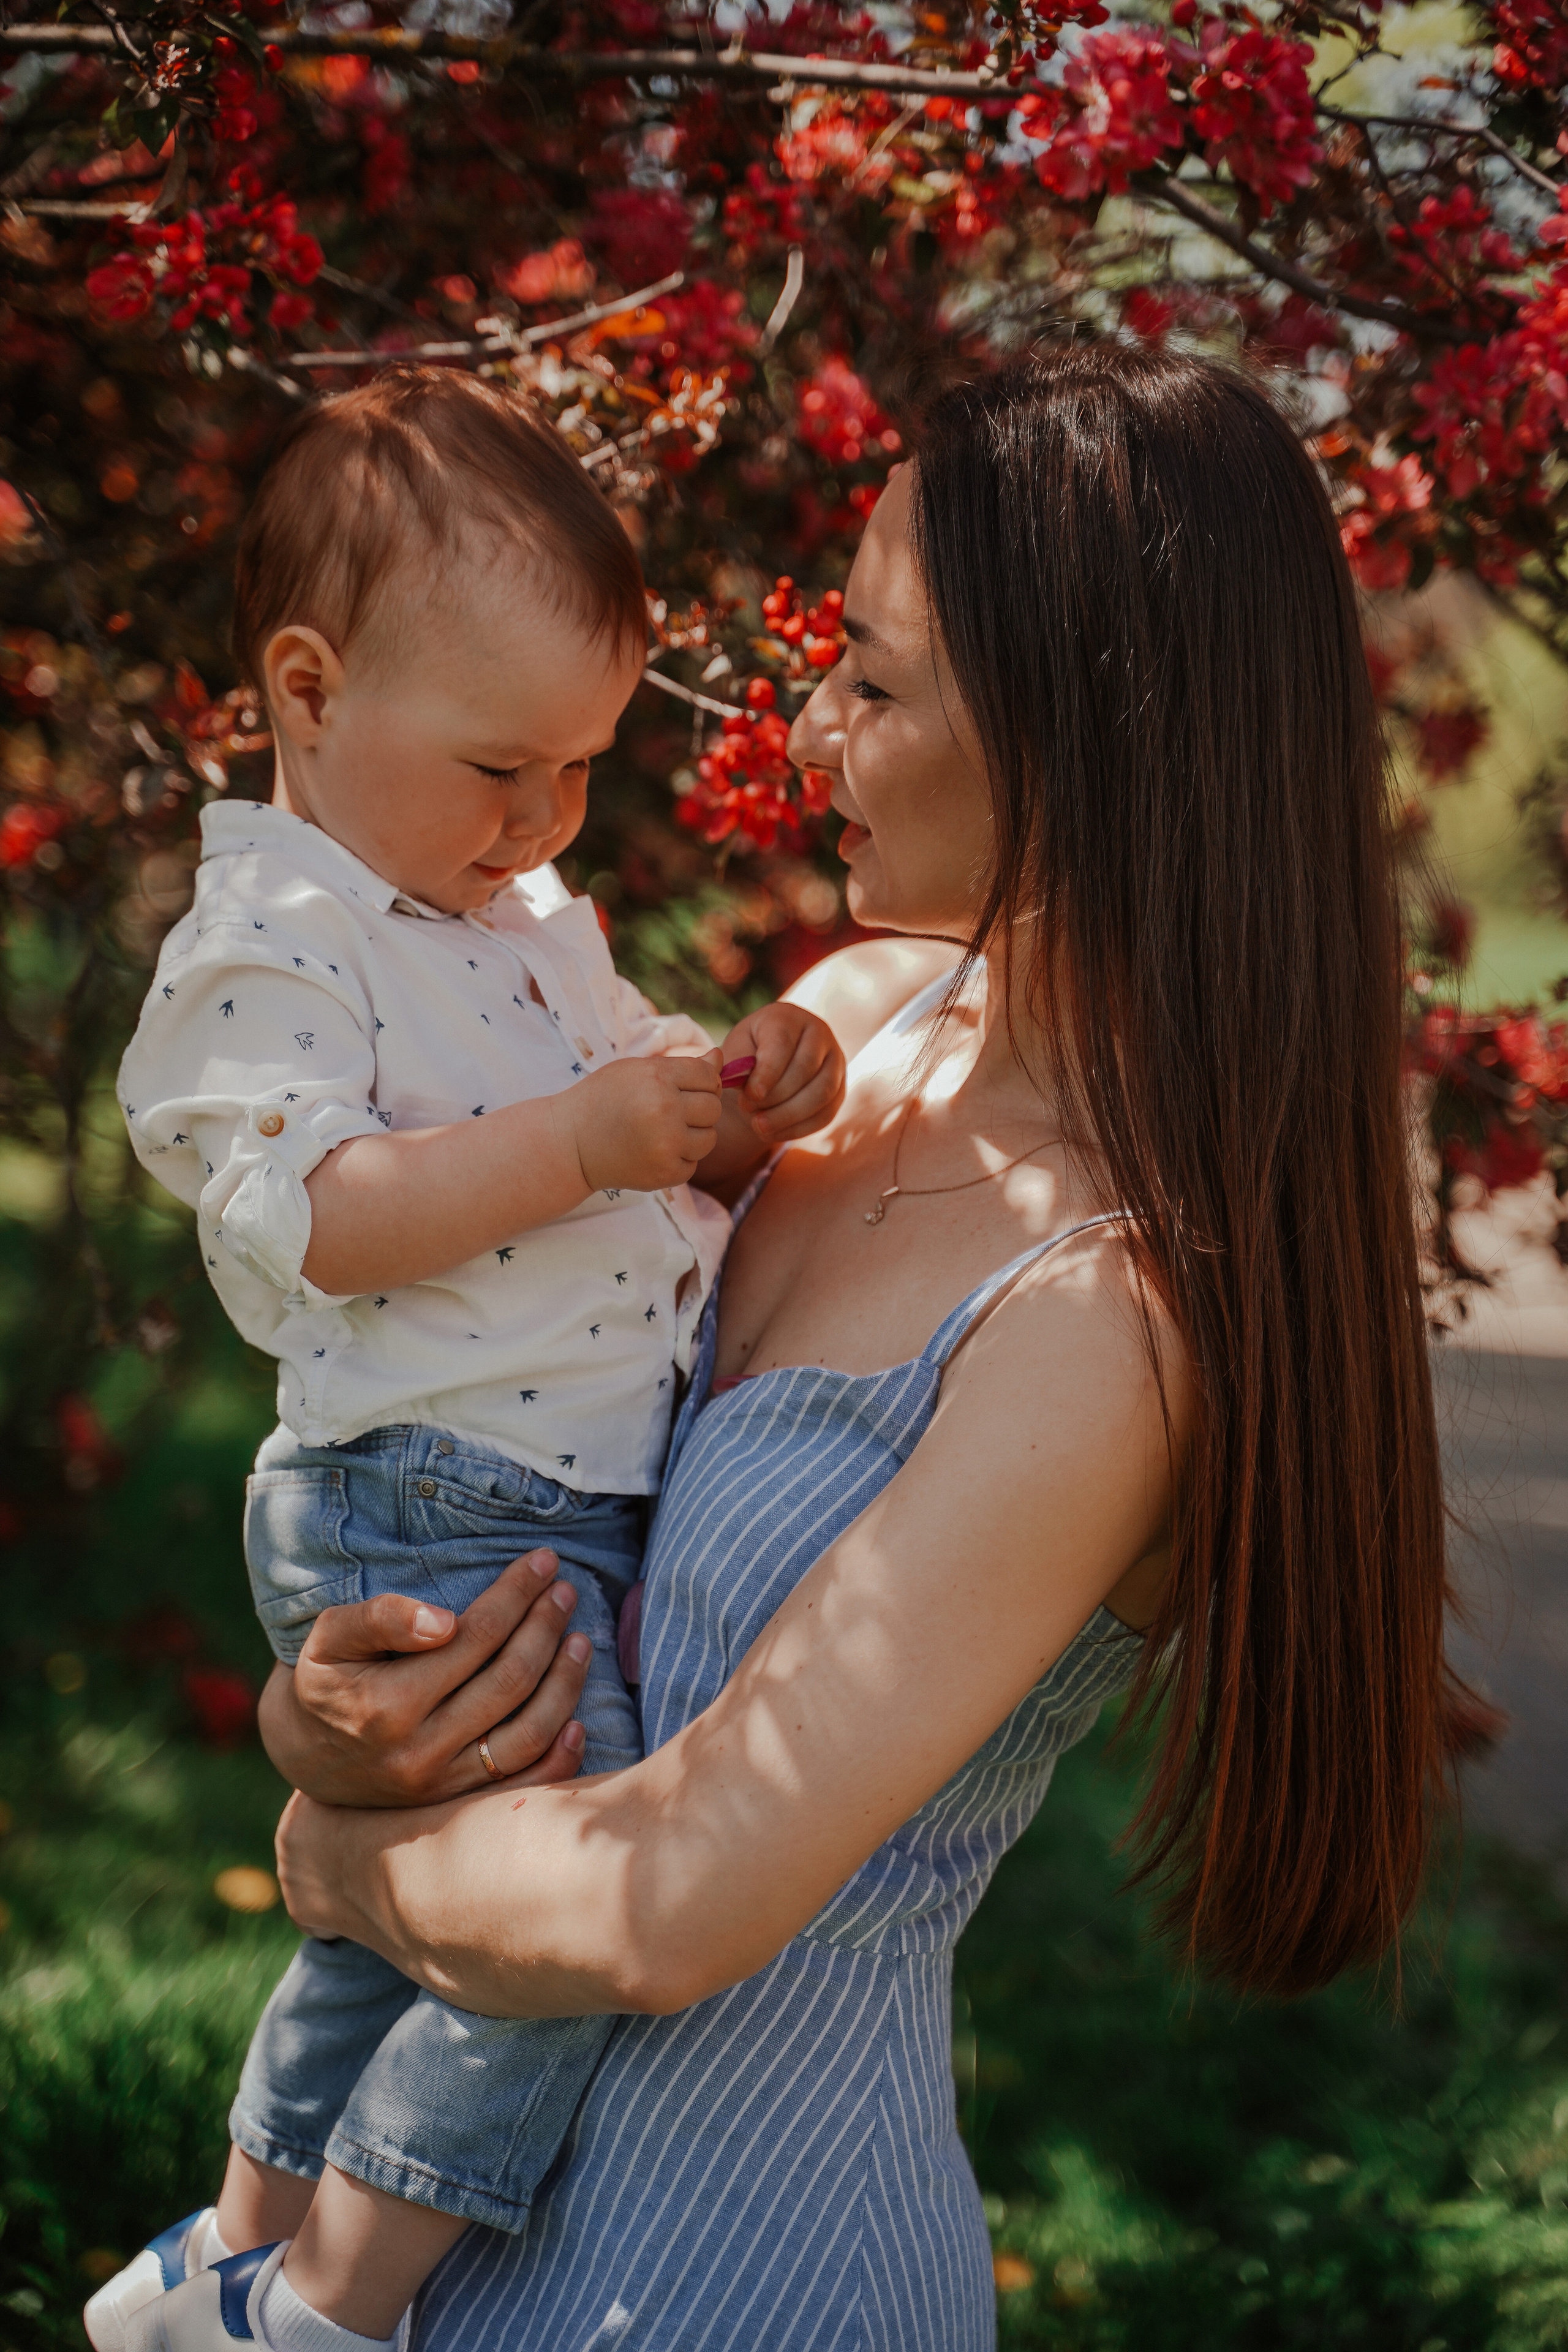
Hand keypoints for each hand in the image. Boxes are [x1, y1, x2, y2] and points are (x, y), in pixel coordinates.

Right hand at [257, 1550, 594, 1806]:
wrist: (303, 1753)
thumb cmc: (324, 1679)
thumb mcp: (329, 1637)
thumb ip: (380, 1619)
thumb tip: (444, 1622)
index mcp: (387, 1704)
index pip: (476, 1636)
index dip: (516, 1594)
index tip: (543, 1562)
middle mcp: (419, 1751)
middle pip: (509, 1678)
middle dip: (546, 1626)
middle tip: (566, 1591)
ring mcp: (441, 1785)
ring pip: (527, 1733)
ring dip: (564, 1683)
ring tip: (580, 1640)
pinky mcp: (454, 1806)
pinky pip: (521, 1784)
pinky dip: (559, 1756)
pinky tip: (579, 1720)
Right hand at [568, 1051, 722, 1192]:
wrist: (570, 1144)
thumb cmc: (604, 1099)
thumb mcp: (637, 1071)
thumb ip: (682, 1065)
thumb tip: (720, 1056)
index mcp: (657, 1078)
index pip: (709, 1076)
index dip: (700, 1082)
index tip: (680, 1089)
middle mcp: (665, 1110)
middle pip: (713, 1108)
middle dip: (698, 1108)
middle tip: (670, 1111)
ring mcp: (666, 1145)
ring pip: (709, 1138)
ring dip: (693, 1135)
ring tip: (663, 1132)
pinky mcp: (665, 1174)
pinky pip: (694, 1163)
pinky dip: (679, 1158)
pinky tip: (654, 1151)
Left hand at [720, 1002, 845, 1144]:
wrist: (774, 1057)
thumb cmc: (752, 1050)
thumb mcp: (738, 1048)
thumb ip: (736, 1061)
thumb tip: (737, 1080)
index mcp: (789, 1018)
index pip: (783, 1044)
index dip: (768, 1072)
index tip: (750, 1095)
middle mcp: (819, 1034)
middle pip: (806, 1068)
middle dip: (775, 1096)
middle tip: (747, 1110)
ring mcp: (835, 1061)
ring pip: (822, 1093)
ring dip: (788, 1115)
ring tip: (758, 1126)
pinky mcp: (840, 1089)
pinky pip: (826, 1113)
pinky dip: (798, 1129)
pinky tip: (773, 1133)